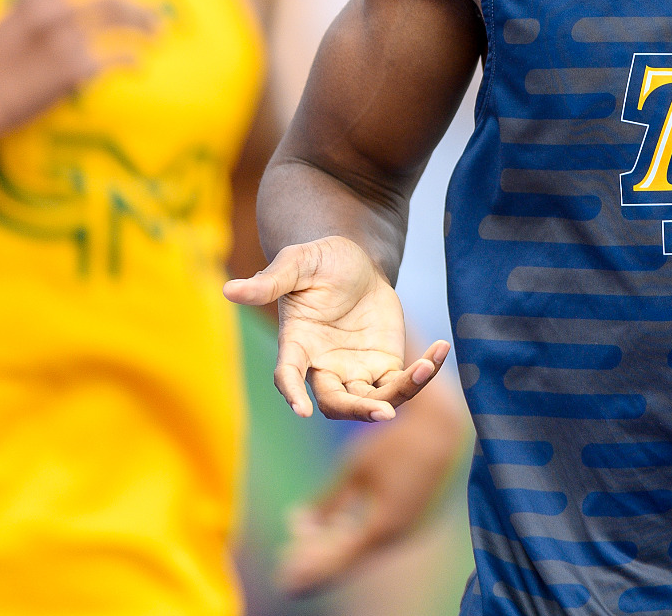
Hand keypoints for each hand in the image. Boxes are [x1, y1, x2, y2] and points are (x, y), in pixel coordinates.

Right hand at [0, 0, 157, 144]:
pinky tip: (139, 66)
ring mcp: (66, 40)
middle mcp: (53, 13)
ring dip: (146, 26)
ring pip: (123, 22)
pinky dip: (135, 59)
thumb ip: (39, 2)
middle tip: (154, 16)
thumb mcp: (9, 20)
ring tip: (157, 35)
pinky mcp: (76, 69)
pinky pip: (119, 56)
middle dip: (139, 5)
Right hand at [224, 235, 448, 420]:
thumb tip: (230, 290)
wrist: (356, 262)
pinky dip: (424, 371)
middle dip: (358, 409)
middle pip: (335, 402)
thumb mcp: (299, 262)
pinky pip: (403, 381)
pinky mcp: (383, 365)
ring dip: (400, 394)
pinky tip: (441, 349)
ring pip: (373, 399)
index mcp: (297, 343)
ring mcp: (354, 371)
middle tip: (384, 412)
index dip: (292, 394)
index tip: (301, 410)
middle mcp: (323, 366)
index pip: (288, 376)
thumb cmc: (320, 260)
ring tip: (425, 367)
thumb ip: (271, 279)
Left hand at [273, 372, 468, 594]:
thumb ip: (328, 502)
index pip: (337, 562)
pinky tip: (341, 524)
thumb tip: (300, 524)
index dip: (308, 571)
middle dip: (319, 563)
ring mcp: (412, 529)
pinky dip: (359, 535)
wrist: (446, 426)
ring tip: (309, 541)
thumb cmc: (396, 443)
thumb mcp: (355, 470)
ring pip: (367, 548)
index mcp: (381, 528)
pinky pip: (383, 536)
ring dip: (338, 548)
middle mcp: (399, 537)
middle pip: (352, 560)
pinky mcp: (419, 518)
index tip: (283, 578)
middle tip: (288, 563)